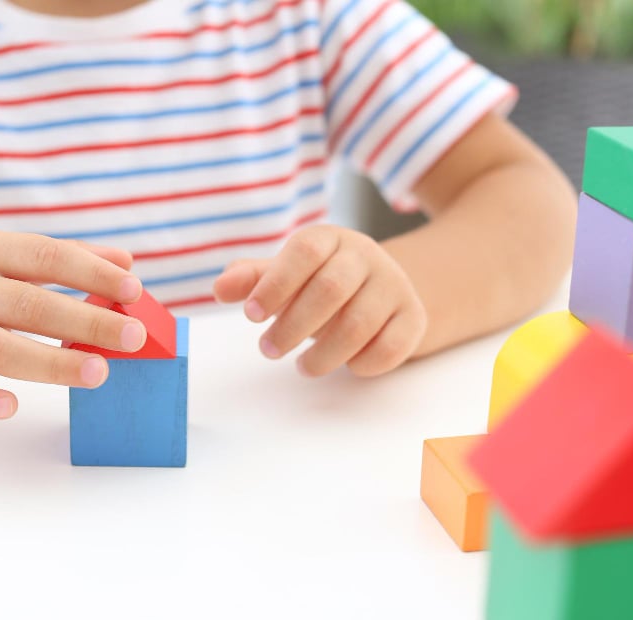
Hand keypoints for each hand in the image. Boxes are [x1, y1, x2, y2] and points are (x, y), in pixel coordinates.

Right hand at [0, 230, 146, 419]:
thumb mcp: (4, 252)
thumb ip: (65, 257)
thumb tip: (126, 263)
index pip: (46, 256)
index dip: (92, 272)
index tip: (134, 288)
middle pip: (30, 305)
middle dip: (87, 321)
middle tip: (134, 337)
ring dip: (51, 362)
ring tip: (99, 373)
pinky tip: (11, 407)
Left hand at [212, 225, 426, 376]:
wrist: (379, 291)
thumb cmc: (318, 283)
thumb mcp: (284, 276)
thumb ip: (252, 280)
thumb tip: (220, 288)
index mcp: (330, 239)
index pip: (304, 251)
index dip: (275, 284)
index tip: (250, 316)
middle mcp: (366, 256)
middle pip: (331, 289)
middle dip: (293, 326)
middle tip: (268, 350)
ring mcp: (394, 286)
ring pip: (359, 324)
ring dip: (323, 355)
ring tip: (302, 368)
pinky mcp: (413, 318)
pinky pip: (390, 347)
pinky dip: (362, 363)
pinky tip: (346, 365)